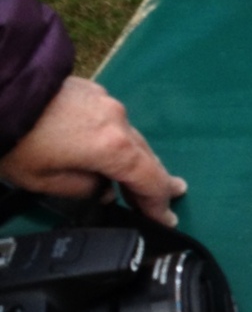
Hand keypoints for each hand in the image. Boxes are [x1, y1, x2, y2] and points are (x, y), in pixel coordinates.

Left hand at [0, 77, 186, 226]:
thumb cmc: (18, 142)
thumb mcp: (45, 181)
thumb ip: (83, 189)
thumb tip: (101, 187)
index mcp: (113, 147)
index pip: (149, 180)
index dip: (158, 204)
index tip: (167, 220)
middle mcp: (119, 122)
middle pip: (147, 157)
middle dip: (158, 180)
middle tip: (173, 195)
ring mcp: (107, 102)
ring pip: (132, 137)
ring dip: (138, 158)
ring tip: (143, 175)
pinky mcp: (93, 91)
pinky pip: (115, 122)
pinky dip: (120, 140)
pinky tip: (112, 148)